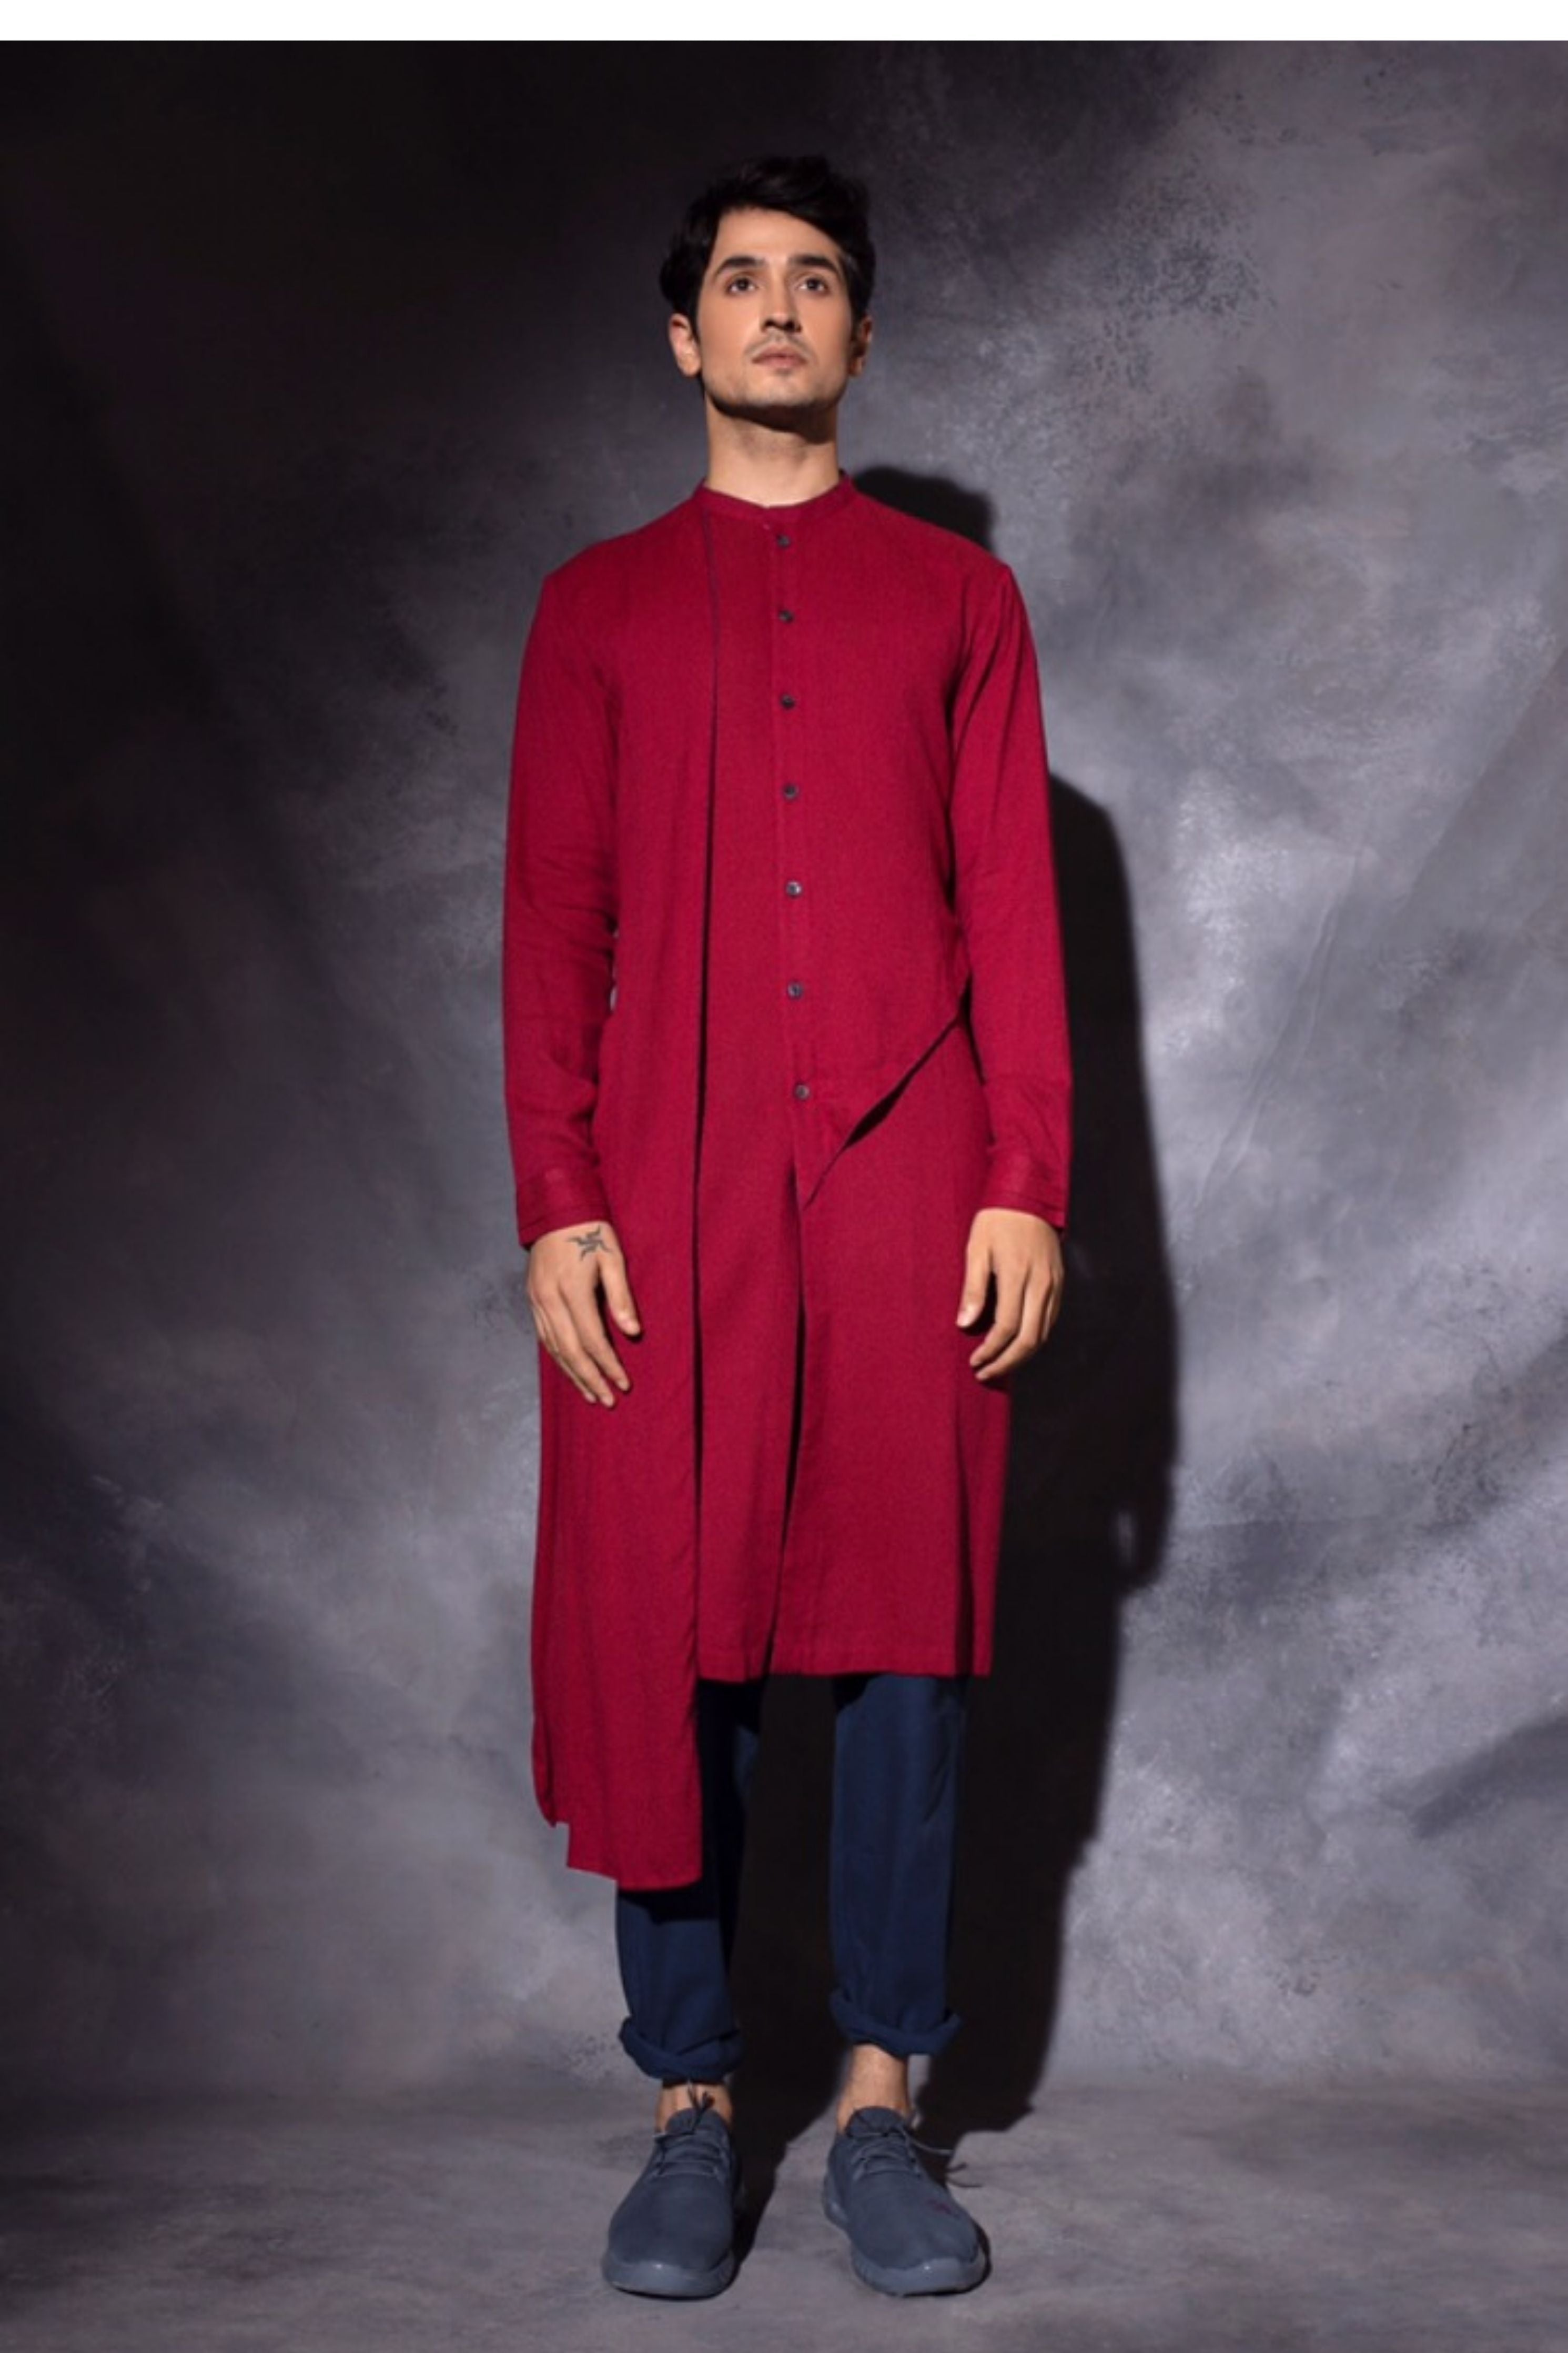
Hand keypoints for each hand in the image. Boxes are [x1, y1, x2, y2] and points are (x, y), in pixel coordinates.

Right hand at [526, 1219, 640, 1405]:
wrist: (554, 1208)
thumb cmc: (590, 1230)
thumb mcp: (613, 1257)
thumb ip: (622, 1297)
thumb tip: (632, 1332)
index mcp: (572, 1290)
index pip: (593, 1340)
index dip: (609, 1365)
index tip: (624, 1384)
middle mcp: (550, 1300)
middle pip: (571, 1351)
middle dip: (590, 1379)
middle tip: (608, 1400)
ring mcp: (538, 1301)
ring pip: (554, 1348)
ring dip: (573, 1374)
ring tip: (591, 1394)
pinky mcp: (533, 1299)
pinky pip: (544, 1337)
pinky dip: (558, 1358)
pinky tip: (570, 1370)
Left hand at [956, 1209, 1063, 1380]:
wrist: (1030, 1196)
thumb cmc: (997, 1221)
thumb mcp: (977, 1250)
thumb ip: (973, 1289)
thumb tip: (965, 1324)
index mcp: (1018, 1276)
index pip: (1006, 1327)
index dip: (990, 1350)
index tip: (975, 1361)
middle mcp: (1041, 1285)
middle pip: (1029, 1339)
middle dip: (1007, 1362)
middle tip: (986, 1373)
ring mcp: (1054, 1285)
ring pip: (1043, 1334)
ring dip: (1022, 1356)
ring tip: (1000, 1365)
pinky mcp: (1060, 1284)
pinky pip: (1049, 1321)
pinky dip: (1034, 1339)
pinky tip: (1017, 1344)